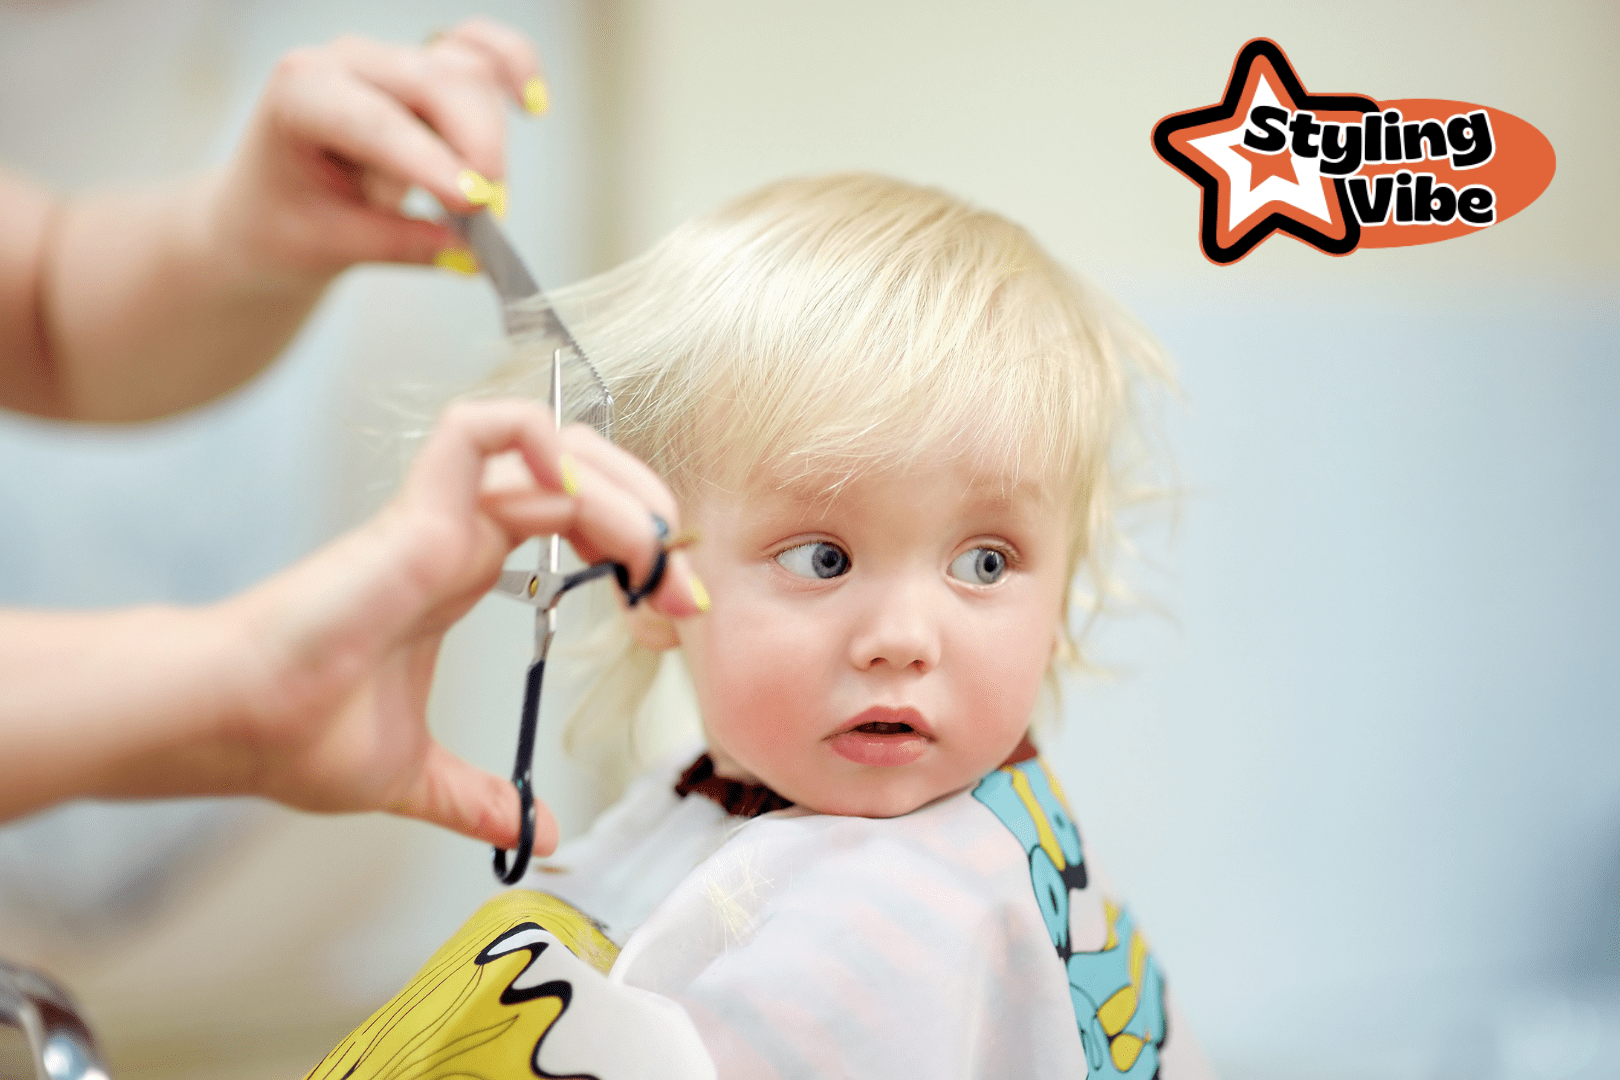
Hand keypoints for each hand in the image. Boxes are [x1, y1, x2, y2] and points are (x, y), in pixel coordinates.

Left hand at [211, 18, 545, 281]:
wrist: (272, 206)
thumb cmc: (285, 222)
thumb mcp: (328, 246)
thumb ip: (397, 245)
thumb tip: (468, 254)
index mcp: (301, 94)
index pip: (375, 121)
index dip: (430, 160)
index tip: (475, 203)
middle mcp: (348, 63)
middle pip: (435, 82)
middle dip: (475, 146)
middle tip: (491, 216)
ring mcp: (392, 60)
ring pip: (466, 73)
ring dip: (488, 137)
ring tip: (478, 200)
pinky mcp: (427, 69)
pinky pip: (481, 51)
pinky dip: (513, 66)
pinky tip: (531, 104)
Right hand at [222, 400, 704, 852]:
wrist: (235, 726)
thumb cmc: (297, 734)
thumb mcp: (418, 776)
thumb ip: (478, 798)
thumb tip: (537, 832)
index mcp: (461, 571)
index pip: (571, 521)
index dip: (633, 548)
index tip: (675, 606)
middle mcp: (458, 534)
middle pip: (575, 476)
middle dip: (646, 512)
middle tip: (683, 580)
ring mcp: (438, 517)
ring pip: (548, 450)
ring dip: (621, 488)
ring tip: (653, 552)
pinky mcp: (416, 513)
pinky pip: (481, 431)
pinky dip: (539, 438)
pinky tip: (580, 492)